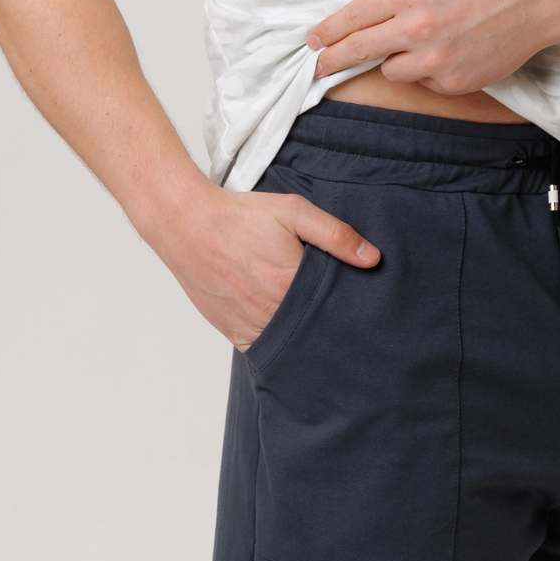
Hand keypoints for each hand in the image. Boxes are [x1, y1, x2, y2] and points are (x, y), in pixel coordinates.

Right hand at [153, 184, 379, 350]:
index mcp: (290, 284)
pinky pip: (263, 348)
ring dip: (304, 337)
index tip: (360, 308)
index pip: (335, 309)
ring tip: (316, 324)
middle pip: (314, 330)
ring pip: (290, 344)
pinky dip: (278, 343)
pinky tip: (287, 330)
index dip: (349, 308)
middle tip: (342, 319)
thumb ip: (335, 234)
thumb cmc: (239, 216)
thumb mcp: (293, 211)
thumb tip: (372, 258)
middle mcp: (271, 312)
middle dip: (329, 326)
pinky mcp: (233, 331)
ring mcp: (250, 325)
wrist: (187, 224)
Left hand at [307, 0, 557, 96]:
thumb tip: (365, 20)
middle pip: (358, 50)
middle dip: (332, 58)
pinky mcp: (453, 82)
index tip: (313, 41)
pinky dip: (430, 71)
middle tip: (318, 65)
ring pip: (391, 70)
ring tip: (425, 42)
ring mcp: (435, 58)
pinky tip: (453, 52)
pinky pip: (424, 81)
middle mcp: (416, 26)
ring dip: (396, 60)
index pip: (352, 17)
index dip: (327, 31)